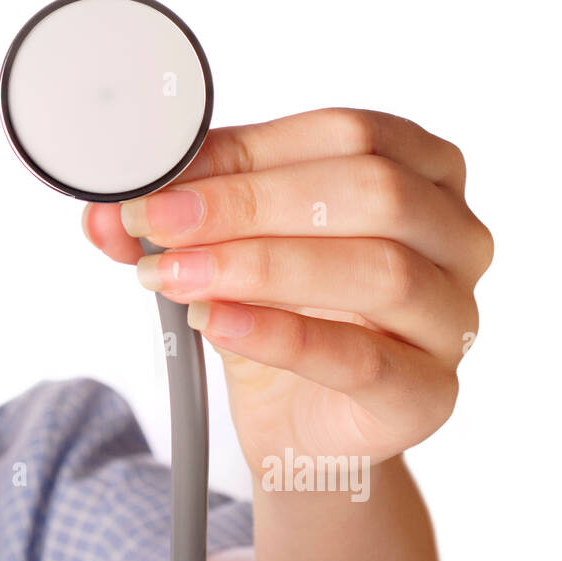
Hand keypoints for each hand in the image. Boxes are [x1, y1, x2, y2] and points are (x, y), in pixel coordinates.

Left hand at [81, 107, 493, 474]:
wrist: (301, 426)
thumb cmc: (281, 313)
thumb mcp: (227, 246)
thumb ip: (175, 220)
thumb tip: (105, 210)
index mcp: (423, 170)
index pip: (345, 135)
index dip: (246, 153)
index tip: (160, 180)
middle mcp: (457, 235)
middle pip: (371, 192)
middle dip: (247, 204)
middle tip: (157, 224)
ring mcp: (453, 317)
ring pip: (379, 270)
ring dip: (258, 266)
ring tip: (174, 277)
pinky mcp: (428, 394)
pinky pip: (362, 359)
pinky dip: (280, 335)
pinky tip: (215, 321)